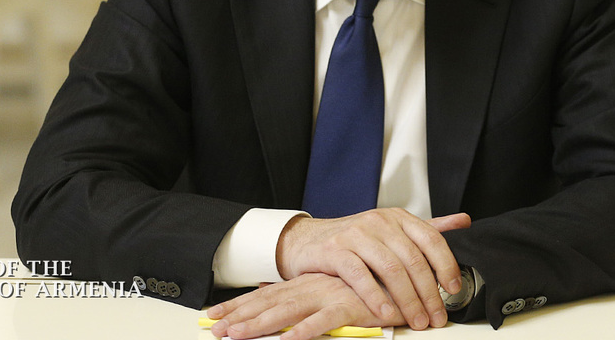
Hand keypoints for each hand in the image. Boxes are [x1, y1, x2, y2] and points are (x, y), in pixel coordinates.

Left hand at [207, 273, 391, 339]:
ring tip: (239, 335)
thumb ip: (303, 294)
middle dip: (240, 316)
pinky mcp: (350, 306)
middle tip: (214, 329)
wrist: (401, 279)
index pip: (265, 295)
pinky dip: (307, 330)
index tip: (213, 317)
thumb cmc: (366, 288)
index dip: (238, 306)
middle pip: (270, 303)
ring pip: (290, 311)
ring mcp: (329, 294)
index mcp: (306, 283)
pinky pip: (325, 321)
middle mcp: (313, 286)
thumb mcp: (329, 291)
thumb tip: (272, 293)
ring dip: (263, 324)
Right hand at [274, 209, 470, 331]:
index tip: (453, 289)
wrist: (307, 240)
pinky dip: (375, 297)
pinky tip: (386, 313)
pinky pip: (360, 275)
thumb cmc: (354, 240)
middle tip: (436, 317)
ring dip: (406, 300)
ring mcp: (356, 234)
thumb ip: (427, 228)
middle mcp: (379, 222)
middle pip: (412, 259)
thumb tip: (463, 221)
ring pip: (390, 269)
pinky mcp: (335, 250)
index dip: (446, 265)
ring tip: (415, 321)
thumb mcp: (392, 230)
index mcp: (398, 217)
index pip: (430, 239)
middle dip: (428, 293)